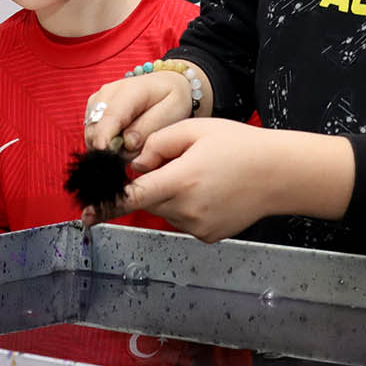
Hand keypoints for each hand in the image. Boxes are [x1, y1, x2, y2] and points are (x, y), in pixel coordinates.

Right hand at [83, 71, 195, 156]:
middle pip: (96, 129)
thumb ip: (149, 127)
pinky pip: (92, 135)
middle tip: (137, 149)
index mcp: (129, 90)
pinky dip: (105, 142)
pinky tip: (123, 139)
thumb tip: (127, 143)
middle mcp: (107, 93)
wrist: (166, 83)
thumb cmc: (172, 98)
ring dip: (108, 146)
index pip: (110, 117)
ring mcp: (98, 100)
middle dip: (111, 148)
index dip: (105, 139)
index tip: (107, 156)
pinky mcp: (93, 109)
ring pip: (91, 134)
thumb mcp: (172, 110)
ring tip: (133, 142)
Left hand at [98, 119, 286, 242]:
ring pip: (166, 210)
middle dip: (154, 183)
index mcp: (180, 180)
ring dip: (172, 195)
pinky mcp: (207, 236)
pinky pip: (183, 220)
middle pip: (150, 200)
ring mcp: (197, 226)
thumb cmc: (240, 145)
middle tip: (182, 162)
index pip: (133, 196)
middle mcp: (186, 209)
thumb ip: (157, 143)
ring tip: (205, 175)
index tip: (86, 215)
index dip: (107, 205)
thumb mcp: (196, 129)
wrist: (280, 174)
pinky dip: (188, 206)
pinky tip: (213, 191)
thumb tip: (137, 165)